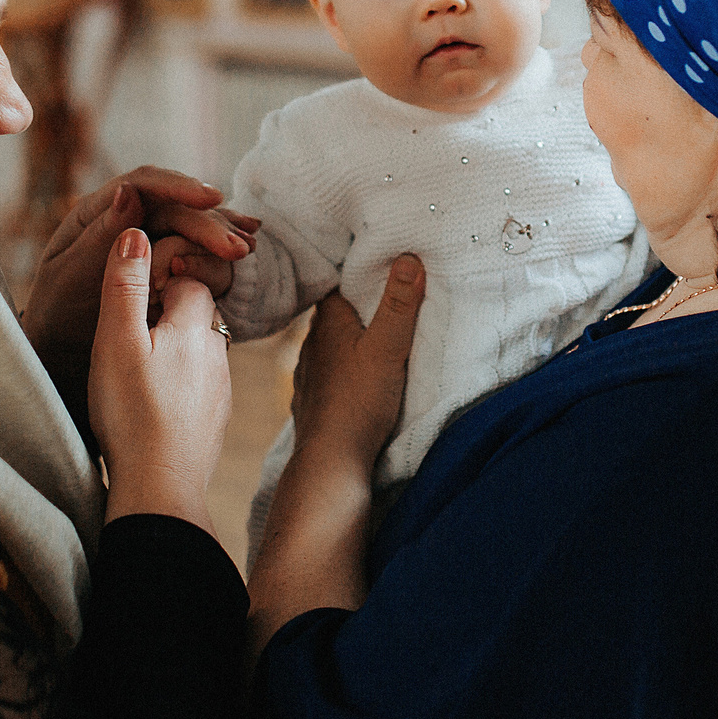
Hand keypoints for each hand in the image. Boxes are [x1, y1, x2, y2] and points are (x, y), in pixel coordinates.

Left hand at [25, 168, 250, 359]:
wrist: (60, 348)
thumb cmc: (57, 314)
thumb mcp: (69, 277)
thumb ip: (99, 238)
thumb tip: (131, 192)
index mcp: (98, 210)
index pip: (143, 184)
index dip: (179, 186)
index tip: (211, 197)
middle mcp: (126, 216)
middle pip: (175, 206)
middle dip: (209, 223)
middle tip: (236, 248)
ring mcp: (148, 235)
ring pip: (191, 222)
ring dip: (222, 231)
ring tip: (248, 247)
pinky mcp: (164, 258)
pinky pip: (197, 244)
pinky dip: (221, 244)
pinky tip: (248, 242)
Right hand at [87, 227, 232, 526]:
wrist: (161, 489)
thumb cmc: (132, 414)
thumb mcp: (116, 342)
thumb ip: (125, 285)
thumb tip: (137, 231)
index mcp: (194, 325)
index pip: (188, 275)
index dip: (161, 273)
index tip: (134, 287)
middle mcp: (217, 352)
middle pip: (196, 311)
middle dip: (168, 308)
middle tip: (130, 322)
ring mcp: (220, 388)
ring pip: (199, 349)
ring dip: (174, 346)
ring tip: (137, 363)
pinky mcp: (214, 419)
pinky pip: (200, 383)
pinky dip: (179, 380)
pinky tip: (154, 398)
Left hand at [288, 255, 422, 474]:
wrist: (330, 461)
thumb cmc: (359, 403)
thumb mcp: (389, 348)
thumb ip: (400, 305)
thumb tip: (409, 257)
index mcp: (328, 323)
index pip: (339, 284)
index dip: (359, 274)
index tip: (381, 265)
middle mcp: (311, 343)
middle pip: (335, 313)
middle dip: (357, 306)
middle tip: (385, 298)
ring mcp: (308, 373)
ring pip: (330, 344)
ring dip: (348, 339)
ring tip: (373, 335)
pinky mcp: (312, 400)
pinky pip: (327, 373)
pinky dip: (341, 368)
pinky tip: (355, 376)